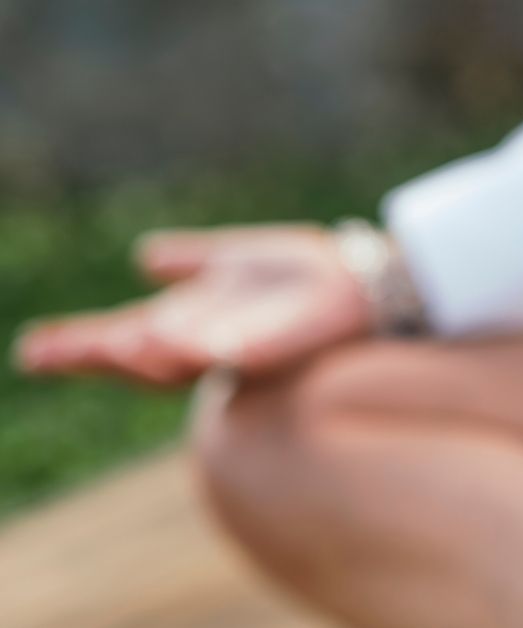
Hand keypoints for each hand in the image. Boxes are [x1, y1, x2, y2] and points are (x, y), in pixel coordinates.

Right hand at [14, 224, 371, 384]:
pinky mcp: (283, 344)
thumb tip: (144, 255)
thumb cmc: (305, 275)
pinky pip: (243, 351)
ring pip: (186, 358)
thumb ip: (192, 261)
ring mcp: (245, 346)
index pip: (125, 338)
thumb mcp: (236, 260)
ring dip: (148, 353)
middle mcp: (212, 342)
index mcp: (195, 322)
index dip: (81, 345)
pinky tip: (185, 343)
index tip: (31, 349)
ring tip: (114, 344)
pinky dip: (213, 348)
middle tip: (40, 354)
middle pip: (142, 357)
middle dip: (97, 356)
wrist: (367, 281)